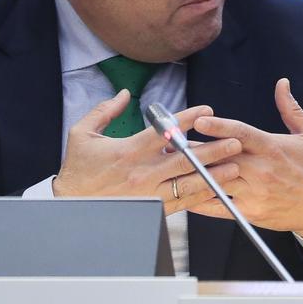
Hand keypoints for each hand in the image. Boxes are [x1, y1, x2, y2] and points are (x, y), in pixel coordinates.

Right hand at [52, 91, 242, 215]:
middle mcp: (142, 173)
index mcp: (128, 151)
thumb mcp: (82, 134)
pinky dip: (200, 197)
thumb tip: (124, 93)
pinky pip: (180, 204)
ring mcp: (148, 194)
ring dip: (213, 175)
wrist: (67, 207)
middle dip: (212, 150)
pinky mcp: (150, 210)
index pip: (163, 132)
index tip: (207, 111)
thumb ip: (104, 111)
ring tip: (235, 167)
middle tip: (234, 142)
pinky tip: (216, 190)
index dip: (187, 120)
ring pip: (187, 183)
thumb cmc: (77, 169)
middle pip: (184, 160)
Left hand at [188, 78, 302, 245]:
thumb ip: (291, 109)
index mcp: (272, 147)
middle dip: (197, 150)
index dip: (220, 127)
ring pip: (216, 181)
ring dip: (193, 173)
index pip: (242, 134)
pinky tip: (184, 193)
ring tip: (171, 166)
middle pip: (222, 157)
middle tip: (173, 142)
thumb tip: (282, 83)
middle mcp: (261, 170)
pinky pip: (218, 206)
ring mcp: (254, 193)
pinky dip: (199, 200)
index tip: (200, 121)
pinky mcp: (249, 212)